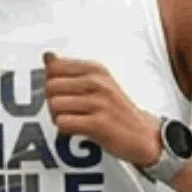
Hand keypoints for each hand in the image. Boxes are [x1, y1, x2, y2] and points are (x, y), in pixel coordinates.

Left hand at [43, 52, 159, 166]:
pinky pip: (63, 123)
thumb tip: (48, 56)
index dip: (51, 82)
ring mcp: (98, 103)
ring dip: (58, 117)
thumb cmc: (116, 109)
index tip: (63, 93)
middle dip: (52, 101)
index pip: (54, 67)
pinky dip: (64, 129)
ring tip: (73, 120)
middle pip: (51, 87)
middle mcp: (97, 82)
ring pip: (54, 105)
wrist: (142, 134)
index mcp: (96, 69)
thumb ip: (71, 70)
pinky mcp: (98, 123)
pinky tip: (76, 130)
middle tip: (66, 110)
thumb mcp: (99, 82)